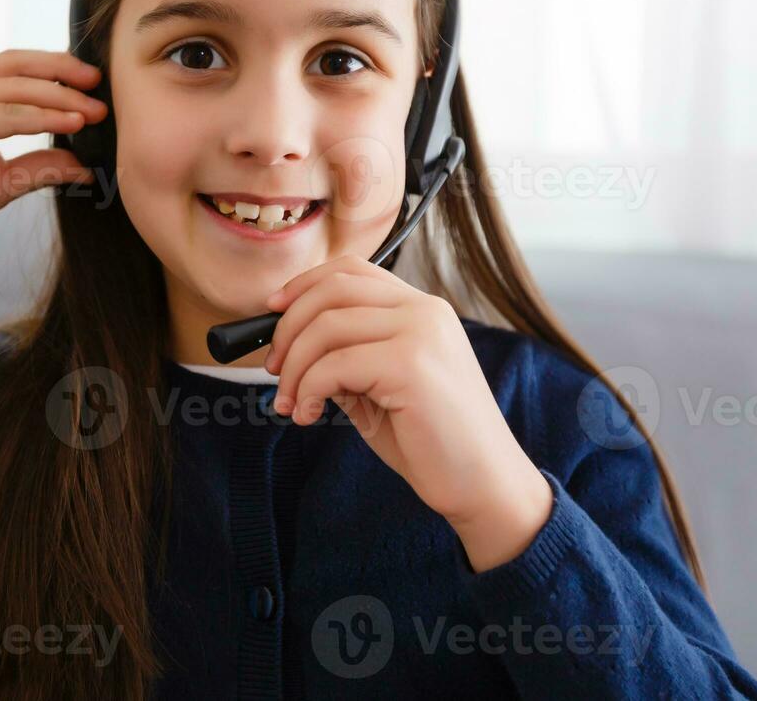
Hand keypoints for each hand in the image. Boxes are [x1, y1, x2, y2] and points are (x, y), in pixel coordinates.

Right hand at [0, 49, 106, 261]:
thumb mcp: (0, 183)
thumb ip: (37, 167)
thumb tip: (81, 165)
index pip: (13, 70)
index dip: (53, 70)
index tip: (91, 83)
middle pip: (16, 65)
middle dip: (62, 71)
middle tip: (101, 84)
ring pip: (14, 87)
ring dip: (59, 96)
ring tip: (94, 111)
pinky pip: (3, 114)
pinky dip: (41, 117)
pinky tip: (70, 123)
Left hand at [262, 254, 552, 571]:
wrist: (484, 485)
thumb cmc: (431, 441)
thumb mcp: (378, 387)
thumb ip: (345, 356)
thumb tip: (287, 344)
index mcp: (421, 308)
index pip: (350, 271)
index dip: (302, 285)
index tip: (273, 313)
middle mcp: (424, 310)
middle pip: (331, 290)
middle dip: (287, 329)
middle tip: (272, 370)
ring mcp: (421, 332)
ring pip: (325, 326)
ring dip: (292, 368)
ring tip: (289, 403)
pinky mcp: (411, 364)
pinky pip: (333, 365)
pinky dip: (306, 391)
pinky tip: (308, 416)